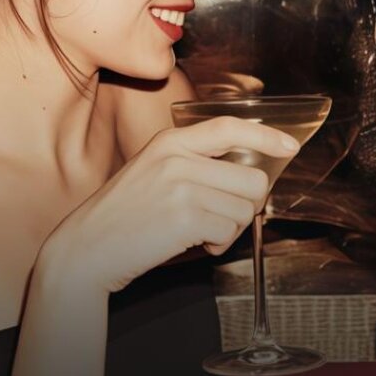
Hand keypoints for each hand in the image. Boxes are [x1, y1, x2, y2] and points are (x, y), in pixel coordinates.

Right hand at [43, 117, 298, 292]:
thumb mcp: (154, 171)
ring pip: (245, 207)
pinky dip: (220, 244)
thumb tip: (249, 172)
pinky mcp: (185, 216)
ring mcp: (182, 186)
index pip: (231, 127)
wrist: (86, 248)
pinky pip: (230, 230)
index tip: (289, 146)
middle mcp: (178, 157)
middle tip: (223, 217)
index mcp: (171, 141)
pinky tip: (196, 243)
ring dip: (231, 228)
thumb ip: (195, 163)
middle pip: (253, 177)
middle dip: (248, 204)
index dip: (266, 136)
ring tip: (201, 232)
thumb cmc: (124, 216)